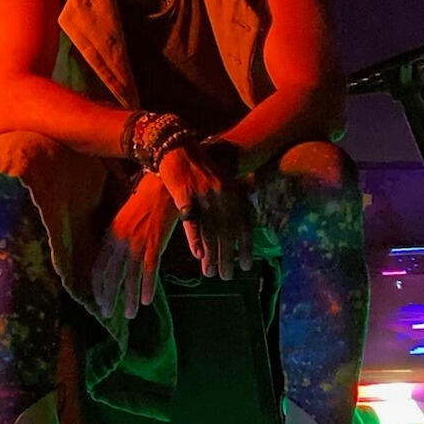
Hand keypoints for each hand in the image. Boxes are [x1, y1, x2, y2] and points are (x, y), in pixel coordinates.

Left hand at [92, 174, 178, 320]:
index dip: (98, 286)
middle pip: (111, 276)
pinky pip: (149, 270)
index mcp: (110, 236)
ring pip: (130, 277)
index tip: (98, 300)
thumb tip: (114, 258)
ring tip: (130, 314)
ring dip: (130, 298)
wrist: (160, 187)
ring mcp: (137, 244)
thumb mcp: (122, 220)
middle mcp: (120, 242)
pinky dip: (148, 287)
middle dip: (109, 297)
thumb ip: (116, 239)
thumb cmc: (143, 202)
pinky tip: (147, 300)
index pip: (98, 267)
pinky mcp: (154, 244)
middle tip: (108, 313)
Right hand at [156, 143, 253, 280]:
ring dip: (213, 255)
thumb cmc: (199, 165)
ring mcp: (203, 193)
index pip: (243, 224)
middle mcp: (221, 193)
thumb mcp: (221, 179)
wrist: (177, 146)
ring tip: (212, 274)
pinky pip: (192, 221)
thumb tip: (246, 212)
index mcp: (232, 191)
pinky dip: (195, 239)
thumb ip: (233, 195)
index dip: (245, 246)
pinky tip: (198, 255)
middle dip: (228, 257)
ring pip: (211, 231)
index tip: (246, 266)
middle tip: (227, 277)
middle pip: (227, 232)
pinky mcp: (184, 194)